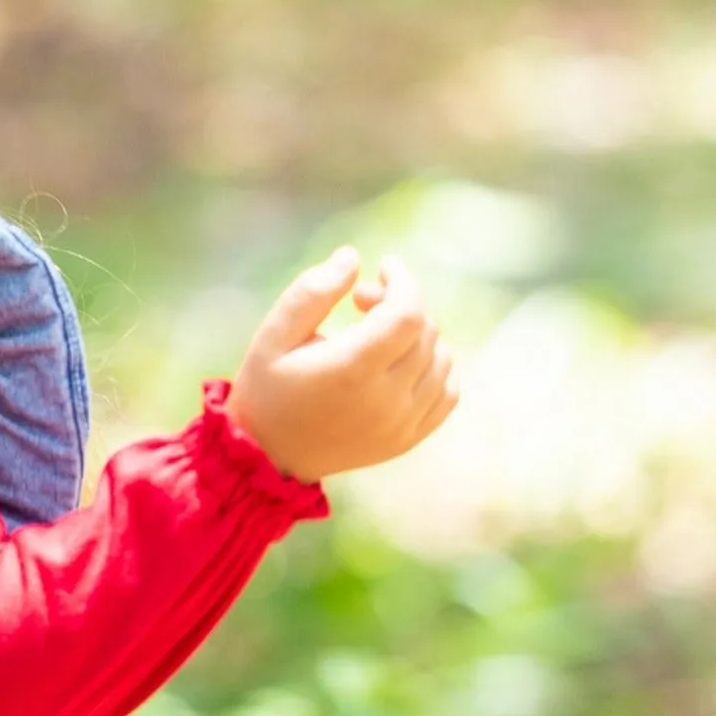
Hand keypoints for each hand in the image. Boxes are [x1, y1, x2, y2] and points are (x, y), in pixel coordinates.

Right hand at [227, 246, 456, 483]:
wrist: (267, 458)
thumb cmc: (267, 390)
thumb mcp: (274, 335)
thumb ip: (312, 291)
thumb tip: (353, 257)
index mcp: (351, 371)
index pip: (408, 313)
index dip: (403, 281)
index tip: (384, 268)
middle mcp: (384, 401)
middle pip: (424, 331)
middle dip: (400, 304)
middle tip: (362, 303)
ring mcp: (400, 425)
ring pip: (441, 359)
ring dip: (418, 335)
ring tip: (379, 336)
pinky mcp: (406, 440)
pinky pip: (447, 393)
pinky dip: (435, 369)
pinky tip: (404, 362)